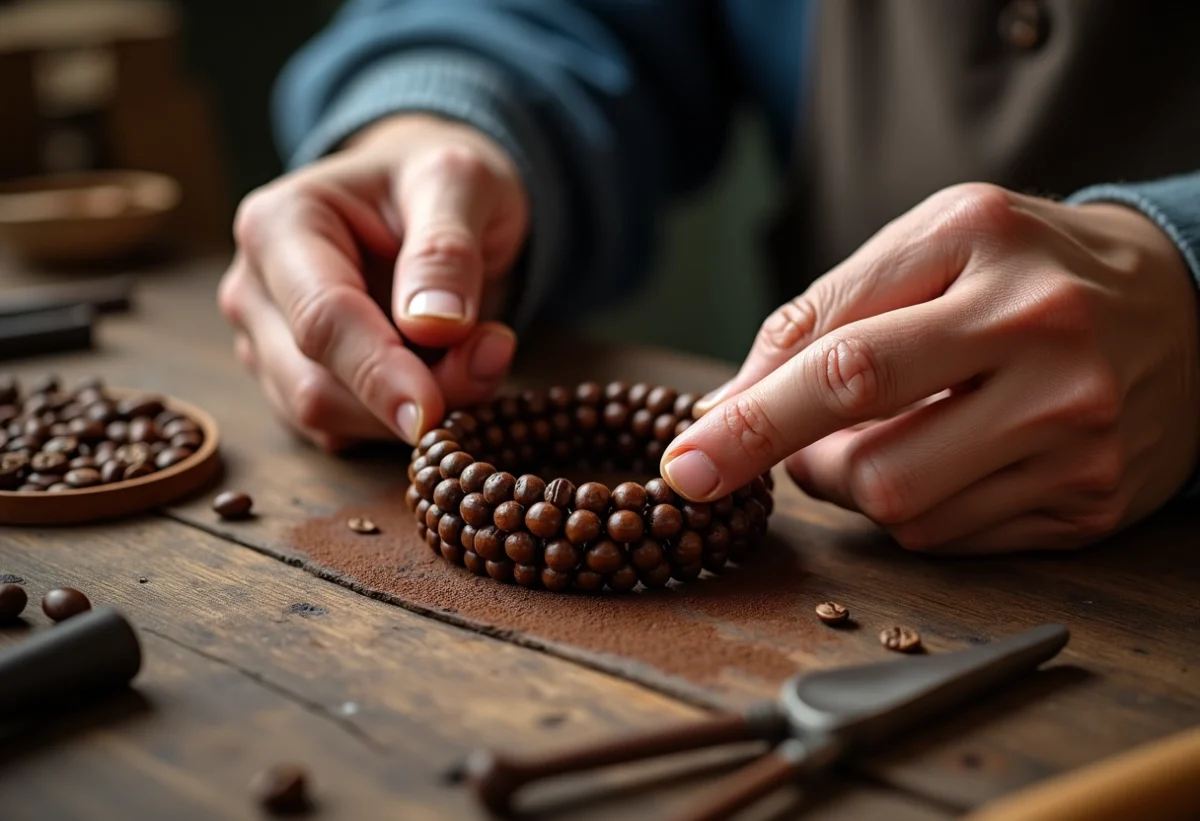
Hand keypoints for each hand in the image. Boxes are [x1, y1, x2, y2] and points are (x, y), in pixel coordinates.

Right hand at [218, 114, 528, 450]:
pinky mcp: (294, 382)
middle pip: (316, 384)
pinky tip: (450, 374)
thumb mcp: (461, 182)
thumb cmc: (439, 178)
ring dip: (412, 410)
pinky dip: (401, 419)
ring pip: (328, 419)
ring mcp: (266, 342)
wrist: (431, 193)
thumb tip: (432, 326)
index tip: (434, 412)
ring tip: (483, 353)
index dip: (379, 373)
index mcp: (278, 224)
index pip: (321, 320)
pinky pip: (345, 431)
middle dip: (409, 394)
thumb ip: (446, 248)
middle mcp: (256, 289)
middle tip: (494, 356)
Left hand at [661, 183, 1199, 551]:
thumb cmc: (1026, 268)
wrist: (1189, 304)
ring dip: (851, 483)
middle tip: (736, 463)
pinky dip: (913, 507)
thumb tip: (726, 406)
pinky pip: (950, 535)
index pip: (838, 355)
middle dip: (780, 464)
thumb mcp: (931, 244)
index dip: (749, 419)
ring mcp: (1077, 427)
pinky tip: (942, 458)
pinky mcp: (1093, 498)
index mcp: (982, 245)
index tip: (685, 461)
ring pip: (901, 505)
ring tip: (877, 434)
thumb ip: (823, 314)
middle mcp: (1042, 336)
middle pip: (869, 448)